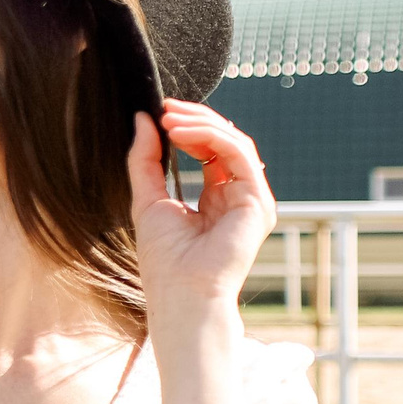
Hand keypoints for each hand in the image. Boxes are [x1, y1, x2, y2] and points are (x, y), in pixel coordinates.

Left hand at [126, 101, 277, 403]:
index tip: (159, 113)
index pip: (210, 149)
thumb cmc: (164, 259)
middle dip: (195, 120)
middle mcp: (239, 195)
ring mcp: (252, 198)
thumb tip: (143, 119)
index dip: (188, 128)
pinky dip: (212, 138)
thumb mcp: (147, 198)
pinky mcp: (258, 202)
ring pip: (234, 143)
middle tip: (165, 108)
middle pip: (225, 142)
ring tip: (170, 119)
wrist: (181, 295)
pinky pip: (239, 156)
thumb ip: (145, 160)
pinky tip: (183, 133)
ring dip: (201, 125)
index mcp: (217, 197)